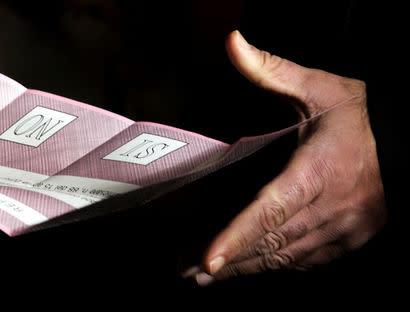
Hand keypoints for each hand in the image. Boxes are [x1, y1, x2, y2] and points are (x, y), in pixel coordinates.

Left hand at [191, 30, 385, 285]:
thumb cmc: (364, 117)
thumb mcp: (319, 89)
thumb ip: (272, 71)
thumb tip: (233, 43)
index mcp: (318, 171)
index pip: (271, 209)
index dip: (238, 236)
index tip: (209, 259)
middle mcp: (329, 208)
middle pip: (269, 241)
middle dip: (227, 259)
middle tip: (186, 268)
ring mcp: (341, 229)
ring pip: (284, 256)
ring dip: (244, 268)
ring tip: (205, 276)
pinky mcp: (347, 239)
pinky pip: (304, 260)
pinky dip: (273, 265)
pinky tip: (249, 268)